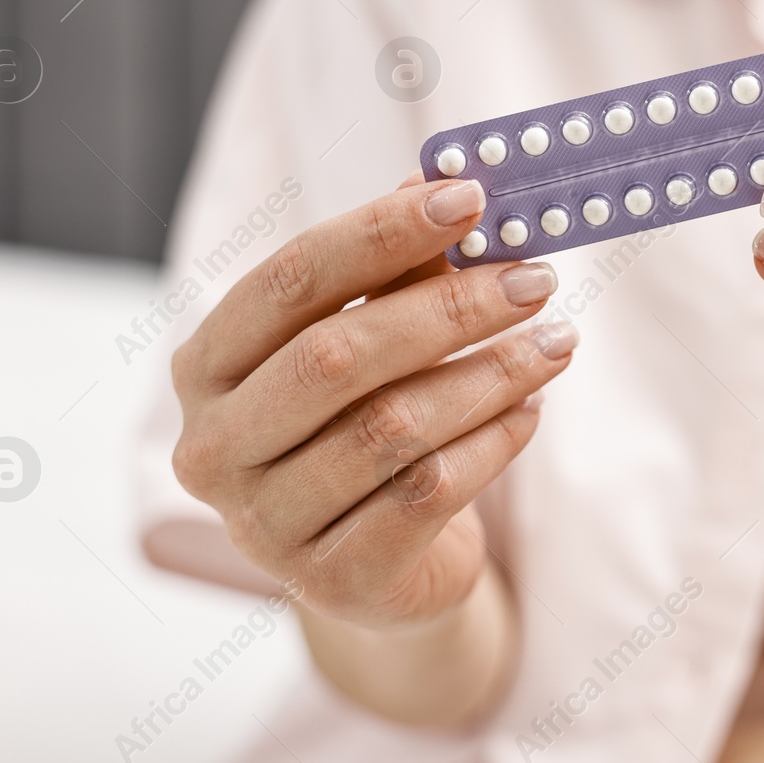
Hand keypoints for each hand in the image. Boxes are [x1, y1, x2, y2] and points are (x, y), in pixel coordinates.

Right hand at [171, 178, 576, 627]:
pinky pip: (429, 492)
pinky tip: (532, 409)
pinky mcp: (334, 581)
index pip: (289, 280)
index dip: (380, 232)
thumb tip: (442, 181)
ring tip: (556, 342)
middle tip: (535, 279)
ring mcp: (265, 525)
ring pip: (392, 428)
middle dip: (449, 308)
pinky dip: (494, 442)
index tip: (469, 197)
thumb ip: (395, 273)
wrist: (380, 569)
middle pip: (337, 355)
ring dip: (491, 374)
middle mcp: (214, 448)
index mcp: (207, 367)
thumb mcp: (370, 345)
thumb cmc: (366, 429)